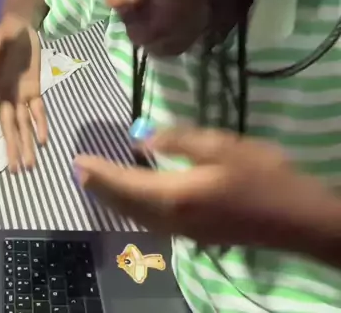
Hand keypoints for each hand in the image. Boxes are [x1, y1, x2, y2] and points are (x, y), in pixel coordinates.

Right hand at [0, 15, 47, 171]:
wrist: (22, 26)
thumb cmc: (7, 32)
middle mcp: (5, 94)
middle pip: (8, 124)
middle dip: (12, 146)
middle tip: (15, 170)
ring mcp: (20, 94)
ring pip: (23, 123)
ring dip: (27, 143)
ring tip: (29, 166)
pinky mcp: (34, 89)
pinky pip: (38, 109)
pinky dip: (41, 124)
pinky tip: (43, 141)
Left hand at [73, 127, 335, 251]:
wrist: (296, 217)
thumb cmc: (261, 174)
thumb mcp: (221, 145)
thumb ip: (178, 141)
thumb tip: (143, 139)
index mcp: (176, 195)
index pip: (126, 184)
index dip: (100, 173)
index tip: (78, 161)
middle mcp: (173, 219)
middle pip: (126, 205)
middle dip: (101, 188)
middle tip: (80, 171)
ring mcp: (185, 232)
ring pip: (137, 217)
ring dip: (114, 200)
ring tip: (98, 183)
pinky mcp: (197, 235)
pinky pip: (151, 222)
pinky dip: (133, 208)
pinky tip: (134, 197)